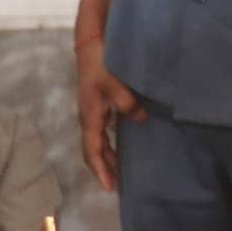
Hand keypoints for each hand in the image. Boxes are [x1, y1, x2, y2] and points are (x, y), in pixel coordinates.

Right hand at [74, 31, 141, 189]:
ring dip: (109, 157)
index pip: (93, 151)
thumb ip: (126, 102)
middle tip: (119, 185)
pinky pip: (106, 130)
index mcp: (90, 117)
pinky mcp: (101, 103)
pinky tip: (127, 142)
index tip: (110, 187)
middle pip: (95, 150)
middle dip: (105, 168)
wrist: (90, 43)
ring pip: (100, 141)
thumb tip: (140, 119)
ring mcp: (95, 111)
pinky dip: (113, 142)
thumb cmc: (99, 63)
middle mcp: (90, 118)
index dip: (101, 170)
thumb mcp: (113, 82)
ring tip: (122, 169)